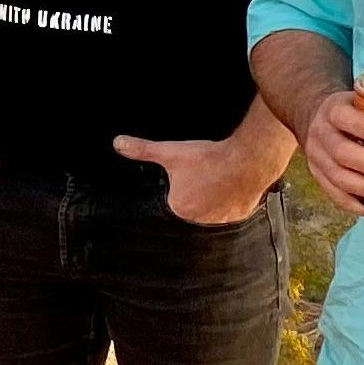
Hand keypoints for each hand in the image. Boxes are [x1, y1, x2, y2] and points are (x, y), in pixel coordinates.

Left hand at [112, 121, 293, 224]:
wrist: (246, 161)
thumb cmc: (208, 159)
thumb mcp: (171, 152)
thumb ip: (143, 150)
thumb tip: (117, 143)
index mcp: (179, 209)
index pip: (172, 203)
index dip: (177, 190)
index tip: (184, 181)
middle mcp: (198, 221)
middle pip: (191, 208)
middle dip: (193, 195)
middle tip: (200, 178)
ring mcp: (220, 221)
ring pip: (210, 211)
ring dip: (210, 201)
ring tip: (213, 182)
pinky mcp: (238, 216)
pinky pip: (229, 212)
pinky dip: (227, 202)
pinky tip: (227, 189)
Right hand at [296, 92, 363, 220]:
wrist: (318, 119)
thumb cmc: (354, 110)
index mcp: (333, 110)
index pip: (343, 117)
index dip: (362, 126)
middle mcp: (321, 135)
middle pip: (341, 152)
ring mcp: (317, 160)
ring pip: (339, 179)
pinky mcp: (320, 179)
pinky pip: (339, 199)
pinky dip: (363, 209)